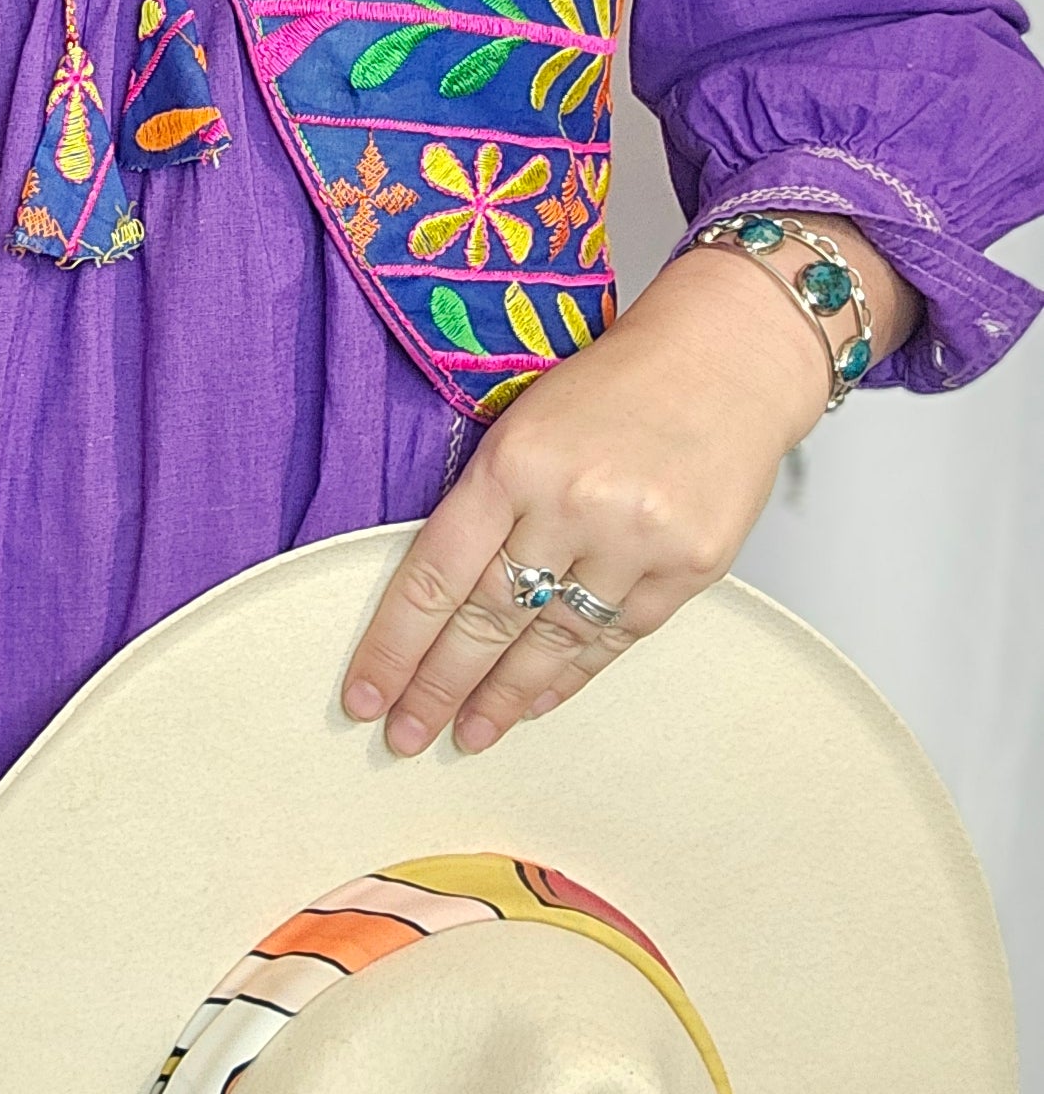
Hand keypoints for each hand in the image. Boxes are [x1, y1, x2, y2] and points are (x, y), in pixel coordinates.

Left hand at [341, 217, 915, 758]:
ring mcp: (637, 540)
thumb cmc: (615, 384)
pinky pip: (616, 638)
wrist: (727, 357)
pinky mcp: (691, 566)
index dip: (395, 644)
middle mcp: (572, 504)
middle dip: (439, 686)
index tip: (365, 695)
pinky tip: (537, 702)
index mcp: (513, 461)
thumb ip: (485, 501)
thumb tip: (435, 597)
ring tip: (468, 734)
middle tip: (405, 736)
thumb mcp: (525, 421)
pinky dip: (571, 675)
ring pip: (551, 640)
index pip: (435, 574)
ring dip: (504, 697)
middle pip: (488, 618)